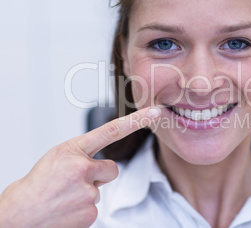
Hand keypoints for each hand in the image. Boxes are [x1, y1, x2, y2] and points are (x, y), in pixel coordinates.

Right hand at [0, 107, 160, 227]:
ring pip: (101, 189)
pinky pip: (96, 206)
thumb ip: (83, 154)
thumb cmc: (40, 183)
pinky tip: (67, 208)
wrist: (18, 214)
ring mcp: (88, 192)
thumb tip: (104, 166)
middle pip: (111, 169)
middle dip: (98, 176)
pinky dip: (84, 208)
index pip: (111, 131)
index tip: (155, 112)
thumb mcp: (58, 157)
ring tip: (65, 196)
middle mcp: (82, 168)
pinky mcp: (90, 213)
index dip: (136, 121)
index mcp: (73, 149)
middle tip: (72, 183)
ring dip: (87, 192)